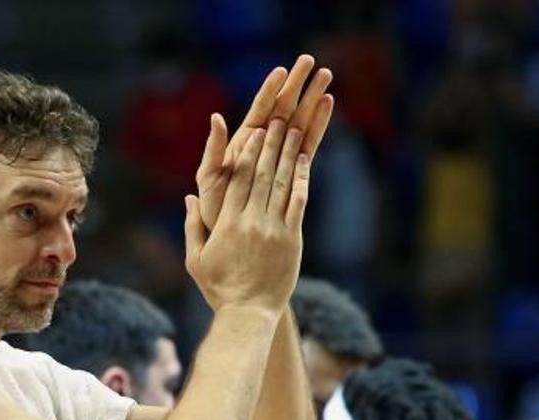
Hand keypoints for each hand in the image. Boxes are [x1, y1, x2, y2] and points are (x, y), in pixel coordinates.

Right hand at [183, 113, 310, 312]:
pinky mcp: (291, 240)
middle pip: (260, 174)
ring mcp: (273, 229)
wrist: (249, 313)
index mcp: (226, 223)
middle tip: (277, 118)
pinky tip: (304, 161)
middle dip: (269, 144)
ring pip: (280, 184)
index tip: (253, 131)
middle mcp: (250, 221)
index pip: (236, 180)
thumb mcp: (196, 259)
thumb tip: (189, 198)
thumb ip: (192, 227)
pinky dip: (300, 180)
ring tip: (293, 130)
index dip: (246, 152)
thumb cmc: (220, 288)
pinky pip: (297, 204)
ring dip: (287, 154)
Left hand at [195, 55, 333, 231]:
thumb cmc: (215, 209)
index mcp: (244, 142)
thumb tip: (216, 117)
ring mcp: (281, 157)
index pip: (260, 109)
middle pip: (284, 108)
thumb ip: (213, 149)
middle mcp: (264, 145)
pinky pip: (309, 143)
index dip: (271, 89)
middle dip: (298, 85)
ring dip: (313, 99)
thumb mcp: (209, 177)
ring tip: (327, 77)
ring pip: (300, 121)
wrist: (232, 238)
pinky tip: (329, 106)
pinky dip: (319, 124)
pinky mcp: (295, 171)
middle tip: (313, 62)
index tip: (283, 69)